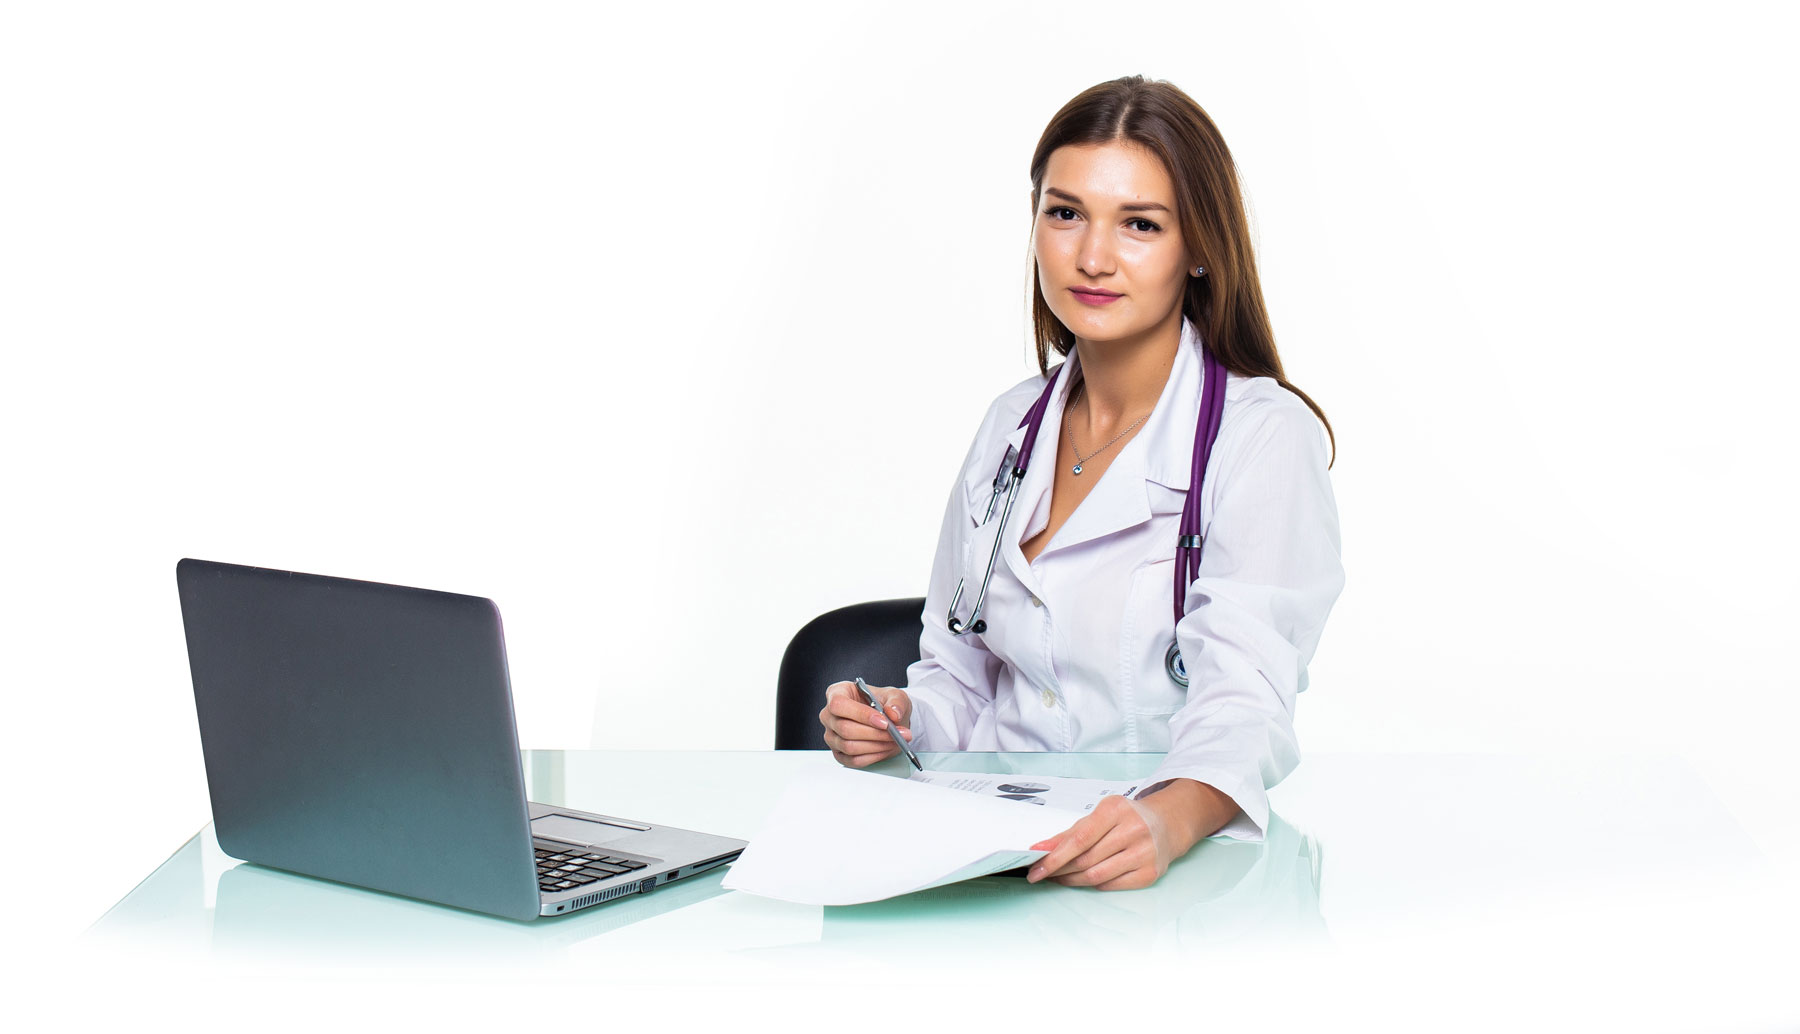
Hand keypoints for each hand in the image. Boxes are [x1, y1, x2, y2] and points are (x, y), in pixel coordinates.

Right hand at [819, 682, 912, 767]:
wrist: (885, 719)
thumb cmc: (883, 703)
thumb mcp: (894, 694)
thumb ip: (896, 702)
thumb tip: (893, 714)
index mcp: (837, 693)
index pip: (838, 704)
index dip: (860, 714)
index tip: (883, 721)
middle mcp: (829, 715)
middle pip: (845, 728)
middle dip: (875, 733)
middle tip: (896, 733)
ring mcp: (831, 736)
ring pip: (849, 746)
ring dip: (876, 746)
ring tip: (895, 741)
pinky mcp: (838, 753)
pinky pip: (853, 760)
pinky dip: (873, 756)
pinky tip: (886, 749)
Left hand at [1025, 779, 1237, 889]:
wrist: (1168, 825)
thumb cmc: (1128, 818)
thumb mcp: (1100, 814)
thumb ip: (1071, 831)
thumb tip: (1042, 849)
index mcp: (1116, 810)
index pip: (1079, 838)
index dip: (1054, 856)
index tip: (1036, 866)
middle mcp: (1133, 830)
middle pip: (1085, 859)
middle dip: (1059, 869)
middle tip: (1042, 874)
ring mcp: (1144, 854)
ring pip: (1097, 876)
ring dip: (1072, 880)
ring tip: (1059, 877)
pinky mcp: (1150, 874)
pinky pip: (1111, 885)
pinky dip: (1093, 884)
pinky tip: (1083, 880)